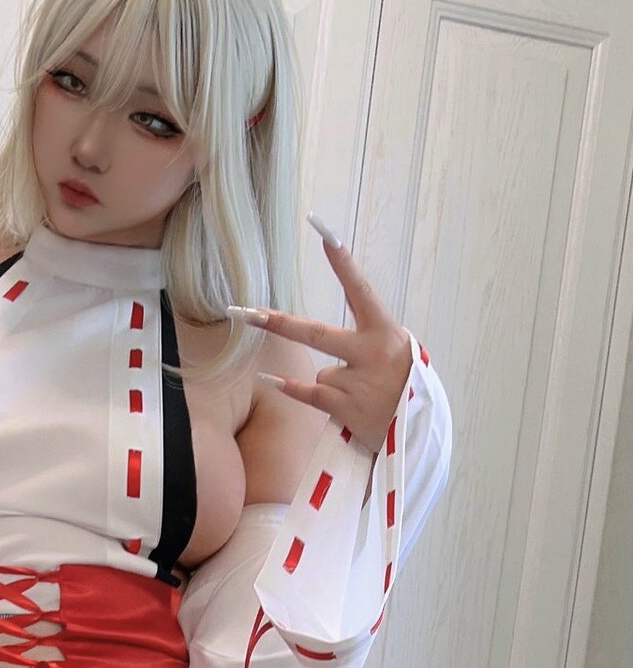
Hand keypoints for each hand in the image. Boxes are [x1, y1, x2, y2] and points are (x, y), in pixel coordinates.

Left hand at [233, 216, 412, 456]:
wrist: (419, 432)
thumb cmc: (406, 387)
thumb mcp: (398, 352)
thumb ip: (369, 338)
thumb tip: (324, 339)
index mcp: (386, 331)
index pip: (360, 290)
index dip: (343, 263)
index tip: (326, 235)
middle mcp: (371, 352)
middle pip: (315, 334)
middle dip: (278, 323)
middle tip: (248, 313)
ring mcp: (357, 380)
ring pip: (322, 372)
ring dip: (334, 384)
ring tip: (362, 397)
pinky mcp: (346, 406)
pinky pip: (307, 392)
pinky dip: (290, 386)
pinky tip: (271, 380)